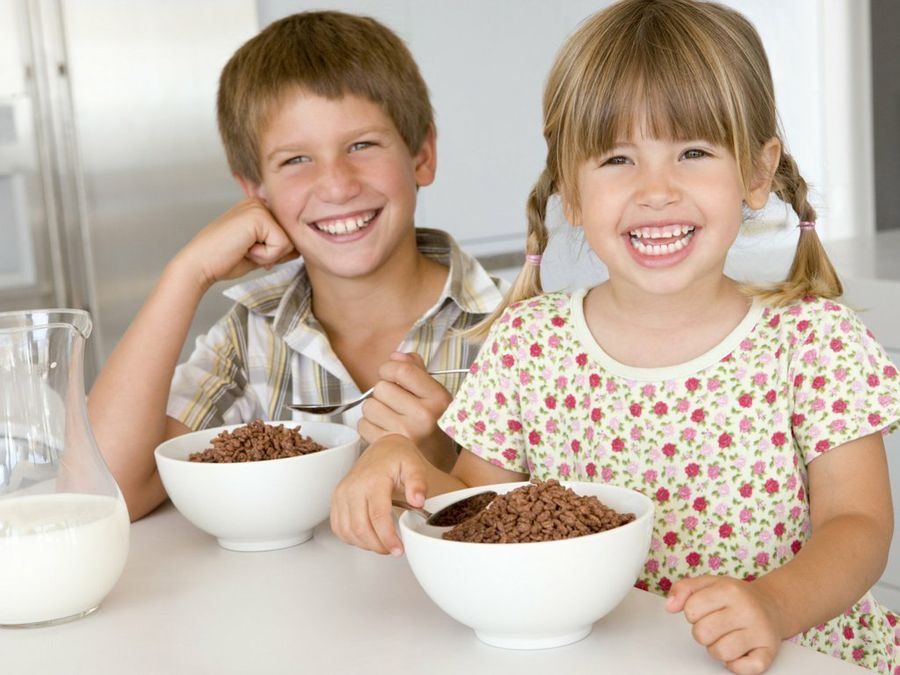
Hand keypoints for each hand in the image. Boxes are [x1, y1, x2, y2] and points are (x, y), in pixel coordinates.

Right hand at [174, 198, 298, 290]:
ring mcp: (258, 207)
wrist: (200, 265)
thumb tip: (300, 249)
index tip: (249, 251)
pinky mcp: (258, 216)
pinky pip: (281, 245)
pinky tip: (245, 250)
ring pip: (288, 242)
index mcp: (258, 208)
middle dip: (273, 254)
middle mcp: (259, 202)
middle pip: (291, 237)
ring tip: (245, 250)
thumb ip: (279, 248)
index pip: (286, 234)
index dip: (275, 252)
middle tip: (246, 252)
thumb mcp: (260, 253)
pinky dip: (265, 256)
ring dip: (268, 256)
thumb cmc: (224, 260)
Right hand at [330, 434, 427, 555]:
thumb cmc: (398, 458)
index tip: (398, 549)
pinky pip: (339, 528)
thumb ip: (418, 483)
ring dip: (365, 544)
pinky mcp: (336, 500)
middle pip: (360, 528)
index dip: (387, 537)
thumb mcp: (414, 466)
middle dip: (378, 545)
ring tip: (382, 544)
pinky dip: (352, 538)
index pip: (377, 516)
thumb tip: (418, 501)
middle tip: (393, 549)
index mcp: (372, 480)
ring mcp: (341, 494)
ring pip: (347, 531)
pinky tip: (367, 537)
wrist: (382, 449)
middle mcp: (352, 487)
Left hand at [359, 352, 455, 468]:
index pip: (401, 370)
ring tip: (390, 417)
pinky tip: (384, 429)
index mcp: (438, 398)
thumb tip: (395, 356)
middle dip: (384, 392)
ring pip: (369, 406)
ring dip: (375, 409)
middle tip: (395, 403)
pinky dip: (369, 426)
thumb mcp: (435, 395)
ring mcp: (405, 433)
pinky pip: (362, 425)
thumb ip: (417, 371)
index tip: (391, 374)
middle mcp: (424, 416)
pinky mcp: (389, 448)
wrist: (439, 464)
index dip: (389, 368)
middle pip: (381, 387)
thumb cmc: (435, 426)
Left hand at [666, 575, 782, 673]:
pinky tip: (739, 652)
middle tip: (715, 625)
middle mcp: (747, 610)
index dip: (692, 612)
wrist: (772, 604)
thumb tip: (669, 607)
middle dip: (702, 632)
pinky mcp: (769, 652)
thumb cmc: (735, 596)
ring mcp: (760, 632)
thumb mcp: (708, 583)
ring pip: (720, 652)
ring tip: (726, 637)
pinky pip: (743, 669)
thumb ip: (683, 589)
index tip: (705, 610)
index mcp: (729, 590)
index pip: (691, 610)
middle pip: (702, 633)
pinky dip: (736, 665)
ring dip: (716, 649)